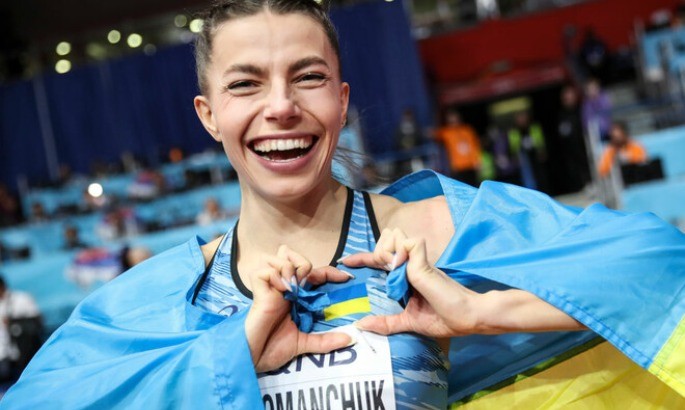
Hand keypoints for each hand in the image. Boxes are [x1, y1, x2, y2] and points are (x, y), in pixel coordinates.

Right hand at [245, 245, 354, 372]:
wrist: (254, 360)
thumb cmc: (273, 349)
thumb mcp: (304, 344)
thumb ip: (325, 341)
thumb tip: (350, 338)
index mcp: (294, 296)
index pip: (311, 273)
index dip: (329, 272)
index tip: (346, 278)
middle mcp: (282, 287)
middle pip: (290, 254)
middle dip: (302, 262)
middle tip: (305, 282)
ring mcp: (269, 287)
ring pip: (278, 257)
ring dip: (288, 267)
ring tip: (291, 288)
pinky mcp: (257, 291)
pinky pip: (264, 271)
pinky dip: (274, 276)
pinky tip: (279, 290)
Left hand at [340, 229, 479, 337]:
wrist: (468, 317)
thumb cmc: (444, 318)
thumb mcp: (409, 322)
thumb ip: (387, 323)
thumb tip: (361, 325)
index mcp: (405, 276)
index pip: (380, 259)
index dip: (362, 257)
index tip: (346, 261)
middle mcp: (410, 263)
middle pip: (384, 241)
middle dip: (377, 254)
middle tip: (388, 272)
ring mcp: (418, 258)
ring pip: (393, 236)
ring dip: (388, 252)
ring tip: (398, 271)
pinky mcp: (424, 258)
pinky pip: (406, 243)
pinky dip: (401, 254)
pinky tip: (404, 268)